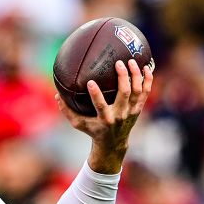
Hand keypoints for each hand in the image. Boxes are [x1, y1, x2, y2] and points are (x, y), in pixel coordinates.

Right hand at [58, 58, 153, 173]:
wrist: (113, 143)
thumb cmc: (93, 130)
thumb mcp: (78, 124)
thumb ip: (67, 110)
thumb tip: (56, 95)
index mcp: (105, 119)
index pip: (100, 105)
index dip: (95, 94)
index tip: (90, 82)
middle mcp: (120, 114)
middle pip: (124, 93)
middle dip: (123, 77)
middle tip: (119, 63)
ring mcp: (131, 111)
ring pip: (137, 90)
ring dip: (136, 75)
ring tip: (131, 61)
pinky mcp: (138, 108)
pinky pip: (145, 92)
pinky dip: (147, 80)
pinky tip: (145, 67)